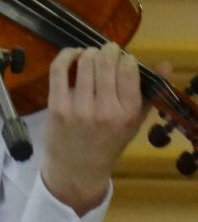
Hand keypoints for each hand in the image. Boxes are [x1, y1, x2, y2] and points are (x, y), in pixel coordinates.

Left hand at [41, 42, 152, 215]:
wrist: (77, 170)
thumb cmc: (109, 143)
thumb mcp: (134, 123)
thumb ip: (149, 93)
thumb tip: (165, 65)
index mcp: (127, 114)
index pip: (129, 70)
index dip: (126, 58)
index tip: (124, 59)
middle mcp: (105, 110)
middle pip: (105, 62)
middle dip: (107, 51)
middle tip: (107, 51)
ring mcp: (79, 108)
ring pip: (84, 63)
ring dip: (88, 52)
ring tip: (90, 55)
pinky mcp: (57, 107)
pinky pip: (59, 70)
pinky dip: (65, 55)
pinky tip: (72, 54)